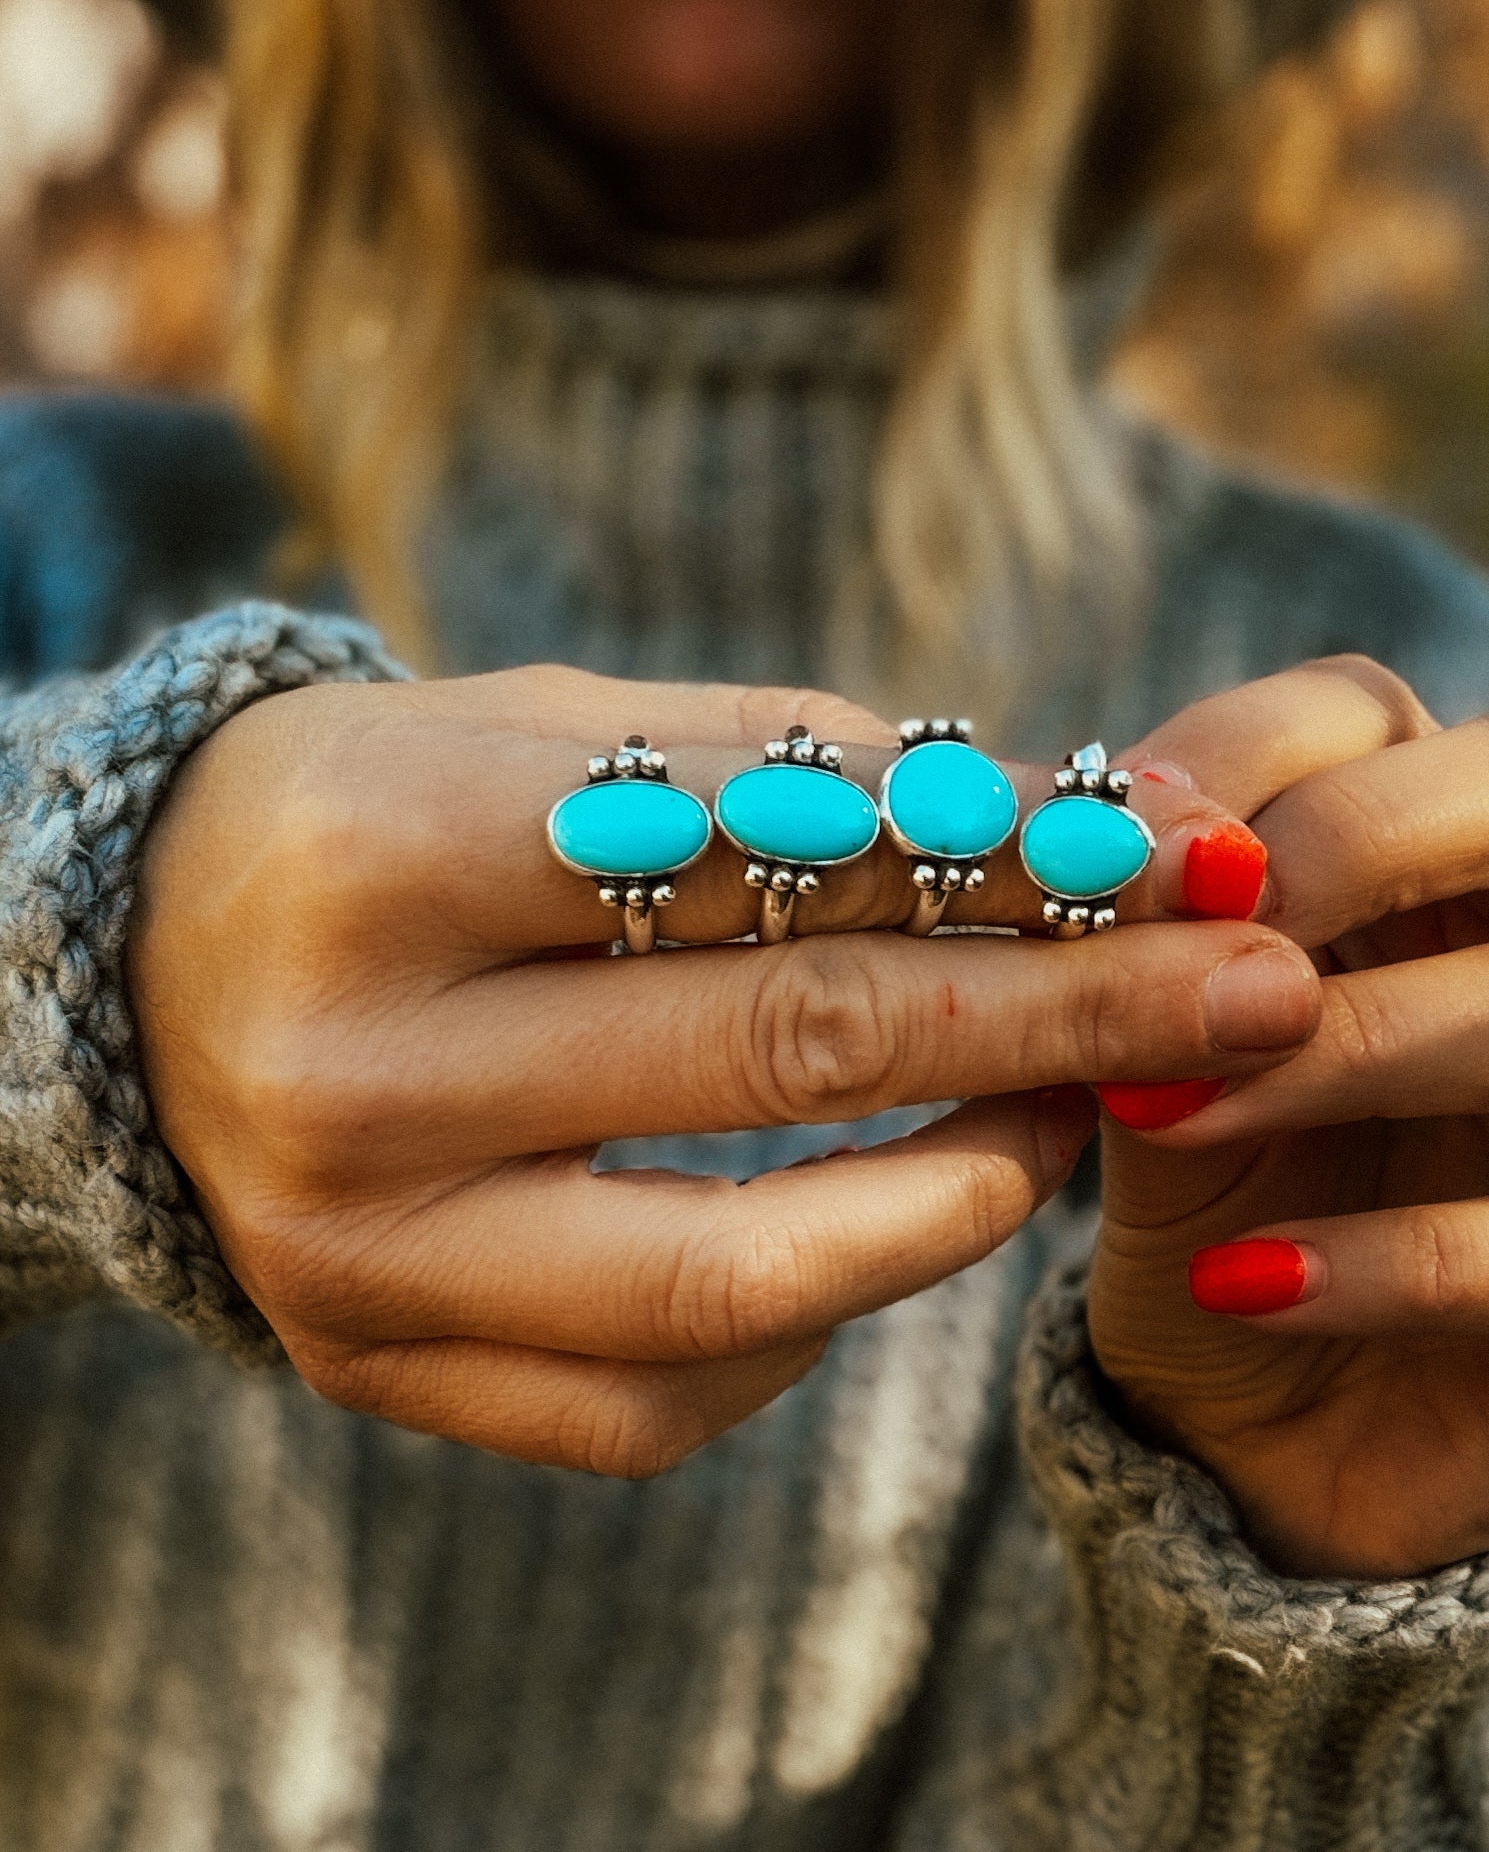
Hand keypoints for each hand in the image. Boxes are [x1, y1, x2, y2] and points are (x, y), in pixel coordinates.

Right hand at [126, 665, 1315, 1473]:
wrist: (149, 960)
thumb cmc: (383, 813)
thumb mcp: (552, 733)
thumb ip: (782, 771)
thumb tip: (1044, 819)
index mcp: (385, 853)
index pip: (763, 868)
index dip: (997, 864)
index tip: (1165, 864)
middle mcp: (350, 1071)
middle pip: (782, 1052)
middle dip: (1050, 1017)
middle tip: (1233, 990)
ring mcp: (347, 1252)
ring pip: (727, 1275)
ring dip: (952, 1196)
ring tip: (1072, 1122)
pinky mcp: (366, 1364)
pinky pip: (645, 1398)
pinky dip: (802, 1322)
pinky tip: (879, 1234)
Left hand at [1087, 655, 1488, 1576]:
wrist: (1272, 1417)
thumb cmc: (1212, 1191)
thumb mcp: (1152, 1053)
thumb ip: (1127, 952)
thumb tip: (1065, 841)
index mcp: (1411, 857)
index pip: (1366, 707)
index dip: (1245, 747)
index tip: (1113, 832)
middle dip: (1343, 847)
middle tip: (1203, 935)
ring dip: (1333, 1049)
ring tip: (1167, 1106)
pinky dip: (1379, 1259)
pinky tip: (1245, 1284)